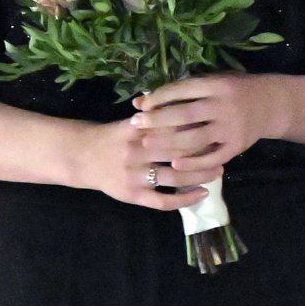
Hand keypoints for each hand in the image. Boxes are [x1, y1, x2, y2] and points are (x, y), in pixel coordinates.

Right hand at [78, 116, 218, 209]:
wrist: (81, 156)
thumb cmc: (113, 136)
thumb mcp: (131, 122)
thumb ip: (156, 117)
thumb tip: (189, 105)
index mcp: (138, 130)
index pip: (173, 127)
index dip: (196, 129)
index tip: (214, 128)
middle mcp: (136, 152)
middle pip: (177, 151)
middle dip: (204, 151)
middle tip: (223, 150)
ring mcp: (134, 176)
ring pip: (174, 176)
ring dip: (200, 174)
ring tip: (218, 171)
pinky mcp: (132, 195)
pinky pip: (162, 200)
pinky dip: (184, 199)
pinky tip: (202, 194)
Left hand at [132, 73, 288, 172]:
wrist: (271, 104)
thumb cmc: (235, 90)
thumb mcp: (213, 82)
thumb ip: (182, 90)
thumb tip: (142, 100)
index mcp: (217, 85)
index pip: (183, 90)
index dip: (160, 98)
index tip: (140, 106)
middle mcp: (224, 106)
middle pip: (186, 115)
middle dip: (158, 120)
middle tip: (137, 125)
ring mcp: (231, 128)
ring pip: (195, 138)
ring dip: (169, 143)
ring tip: (147, 144)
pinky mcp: (237, 146)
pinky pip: (212, 157)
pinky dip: (193, 162)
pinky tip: (175, 164)